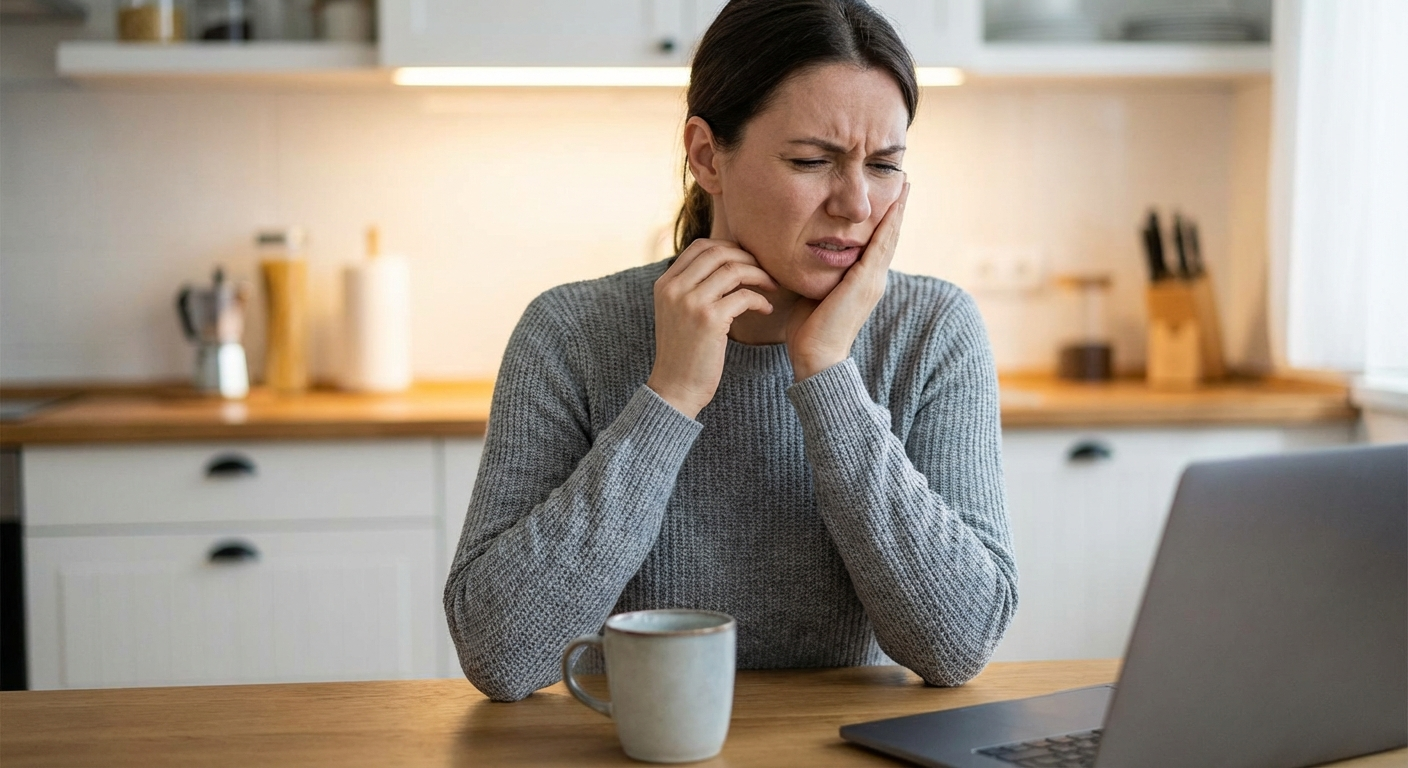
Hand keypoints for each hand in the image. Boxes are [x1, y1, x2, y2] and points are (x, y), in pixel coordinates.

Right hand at [648, 239, 777, 418]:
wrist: (675, 389)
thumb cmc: (683, 354)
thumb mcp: (677, 314)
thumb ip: (691, 288)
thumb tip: (722, 267)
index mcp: (665, 283)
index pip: (700, 246)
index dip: (729, 248)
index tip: (747, 261)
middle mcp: (675, 288)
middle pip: (719, 252)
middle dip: (748, 258)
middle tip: (765, 272)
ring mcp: (691, 302)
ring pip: (733, 270)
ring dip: (759, 275)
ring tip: (771, 287)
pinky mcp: (709, 320)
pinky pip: (744, 296)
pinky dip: (760, 300)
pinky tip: (766, 310)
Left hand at [786, 180, 909, 381]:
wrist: (816, 355)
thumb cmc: (809, 329)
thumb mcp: (815, 291)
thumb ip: (819, 273)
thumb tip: (807, 254)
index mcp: (863, 281)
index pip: (877, 243)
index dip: (885, 219)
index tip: (889, 195)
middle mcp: (874, 279)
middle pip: (889, 235)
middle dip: (897, 207)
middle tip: (905, 180)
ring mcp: (873, 280)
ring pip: (890, 236)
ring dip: (898, 208)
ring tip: (906, 183)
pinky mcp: (866, 282)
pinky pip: (881, 246)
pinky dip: (889, 224)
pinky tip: (894, 205)